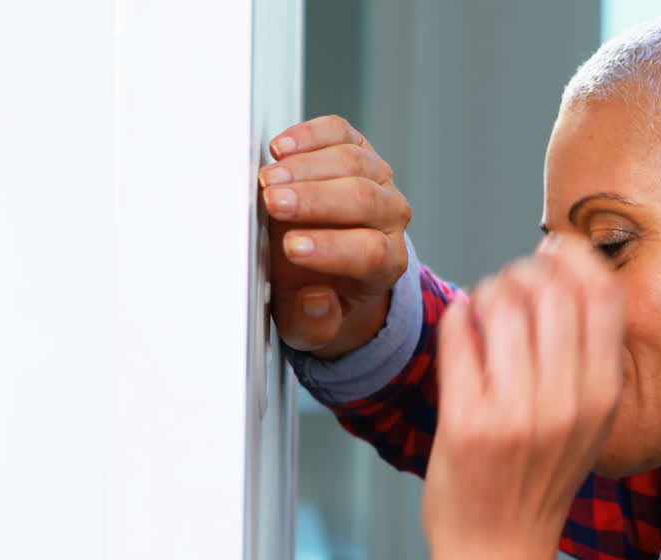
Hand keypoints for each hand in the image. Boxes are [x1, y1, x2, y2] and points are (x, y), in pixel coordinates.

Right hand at [261, 115, 411, 358]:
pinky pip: (341, 133)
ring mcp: (378, 179)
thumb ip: (313, 323)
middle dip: (315, 200)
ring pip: (354, 162)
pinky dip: (311, 136)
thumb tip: (317, 301)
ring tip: (269, 179)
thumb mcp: (309, 325)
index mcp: (386, 264)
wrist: (324, 260)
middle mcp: (391, 218)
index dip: (331, 249)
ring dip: (307, 168)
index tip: (292, 248)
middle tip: (273, 203)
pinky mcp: (357, 148)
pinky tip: (281, 149)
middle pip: (363, 200)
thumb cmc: (316, 290)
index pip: (370, 252)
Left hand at [422, 238, 626, 559]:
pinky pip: (460, 332)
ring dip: (488, 289)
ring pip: (503, 301)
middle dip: (526, 268)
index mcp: (604, 398)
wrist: (499, 555)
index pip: (603, 293)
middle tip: (511, 282)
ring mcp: (515, 413)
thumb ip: (590, 360)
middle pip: (552, 287)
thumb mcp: (590, 424)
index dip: (576, 257)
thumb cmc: (540, 484)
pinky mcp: (465, 423)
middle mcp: (566, 403)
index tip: (555, 253)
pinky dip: (458, 315)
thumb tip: (570, 273)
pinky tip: (462, 327)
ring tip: (484, 307)